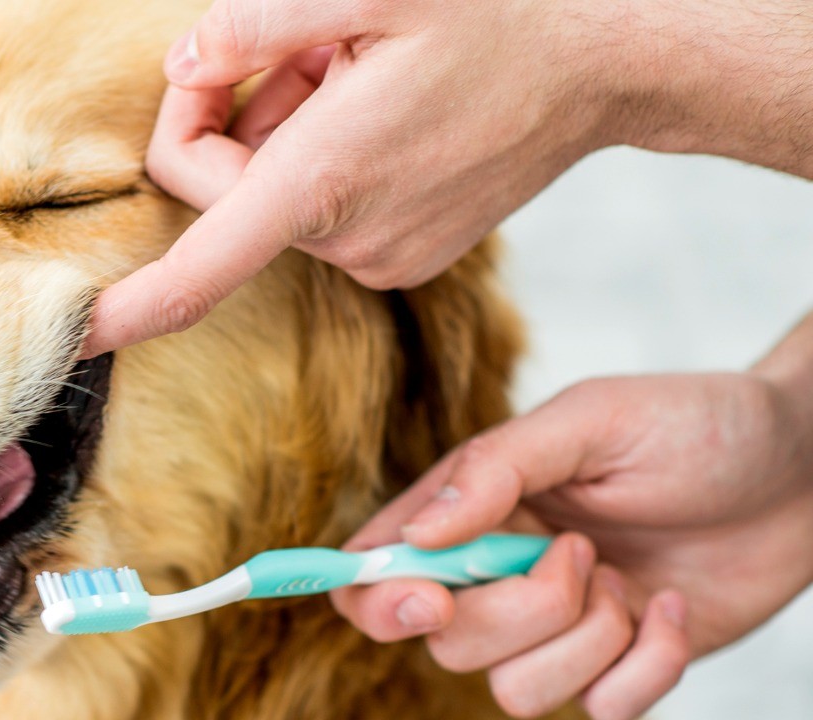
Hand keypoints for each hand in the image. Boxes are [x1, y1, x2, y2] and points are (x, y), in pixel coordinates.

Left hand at [83, 0, 812, 357]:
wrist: (602, 59)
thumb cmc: (494, 12)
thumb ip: (252, 23)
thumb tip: (184, 64)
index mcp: (322, 182)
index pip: (196, 272)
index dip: (124, 311)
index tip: (70, 338)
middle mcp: (346, 238)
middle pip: (220, 194)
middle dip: (232, 115)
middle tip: (308, 49)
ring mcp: (377, 257)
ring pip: (268, 197)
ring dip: (283, 130)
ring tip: (358, 72)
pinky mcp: (400, 256)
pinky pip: (315, 210)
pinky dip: (318, 158)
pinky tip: (378, 108)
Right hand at [331, 317, 812, 719]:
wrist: (803, 470)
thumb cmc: (692, 426)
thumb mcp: (590, 420)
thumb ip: (494, 468)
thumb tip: (415, 534)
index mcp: (476, 508)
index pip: (378, 568)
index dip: (375, 598)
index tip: (425, 599)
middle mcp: (503, 571)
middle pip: (446, 642)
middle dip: (519, 610)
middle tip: (581, 553)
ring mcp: (560, 625)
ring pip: (512, 691)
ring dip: (583, 641)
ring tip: (628, 579)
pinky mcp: (619, 665)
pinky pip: (599, 709)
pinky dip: (645, 666)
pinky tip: (669, 606)